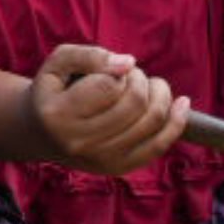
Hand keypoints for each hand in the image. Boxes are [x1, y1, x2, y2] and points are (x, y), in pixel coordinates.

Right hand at [29, 44, 187, 176]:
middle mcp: (79, 143)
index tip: (112, 68)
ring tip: (148, 86)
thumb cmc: (54, 91)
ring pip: (151, 123)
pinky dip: (176, 122)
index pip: (109, 87)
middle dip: (141, 80)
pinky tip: (181, 103)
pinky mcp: (118, 168)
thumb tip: (128, 63)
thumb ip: (90, 55)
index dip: (118, 70)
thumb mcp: (59, 62)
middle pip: (134, 104)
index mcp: (59, 115)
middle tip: (132, 75)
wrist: (42, 133)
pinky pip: (158, 146)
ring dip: (159, 95)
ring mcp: (100, 160)